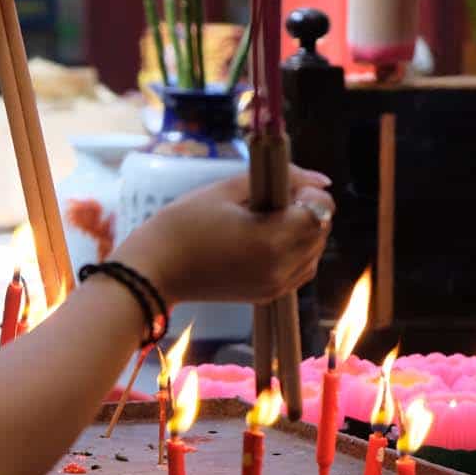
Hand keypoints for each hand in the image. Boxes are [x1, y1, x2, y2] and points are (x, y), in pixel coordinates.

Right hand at [112, 166, 333, 305]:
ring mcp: (275, 286)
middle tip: (272, 199)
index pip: (320, 210)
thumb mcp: (227, 190)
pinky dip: (295, 252)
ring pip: (314, 253)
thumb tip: (322, 180)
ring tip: (268, 219)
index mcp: (271, 239)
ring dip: (302, 232)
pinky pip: (300, 271)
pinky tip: (267, 239)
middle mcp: (280, 268)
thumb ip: (278, 179)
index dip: (309, 192)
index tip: (283, 186)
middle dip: (307, 209)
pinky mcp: (267, 295)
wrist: (153, 270)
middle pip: (320, 232)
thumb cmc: (183, 224)